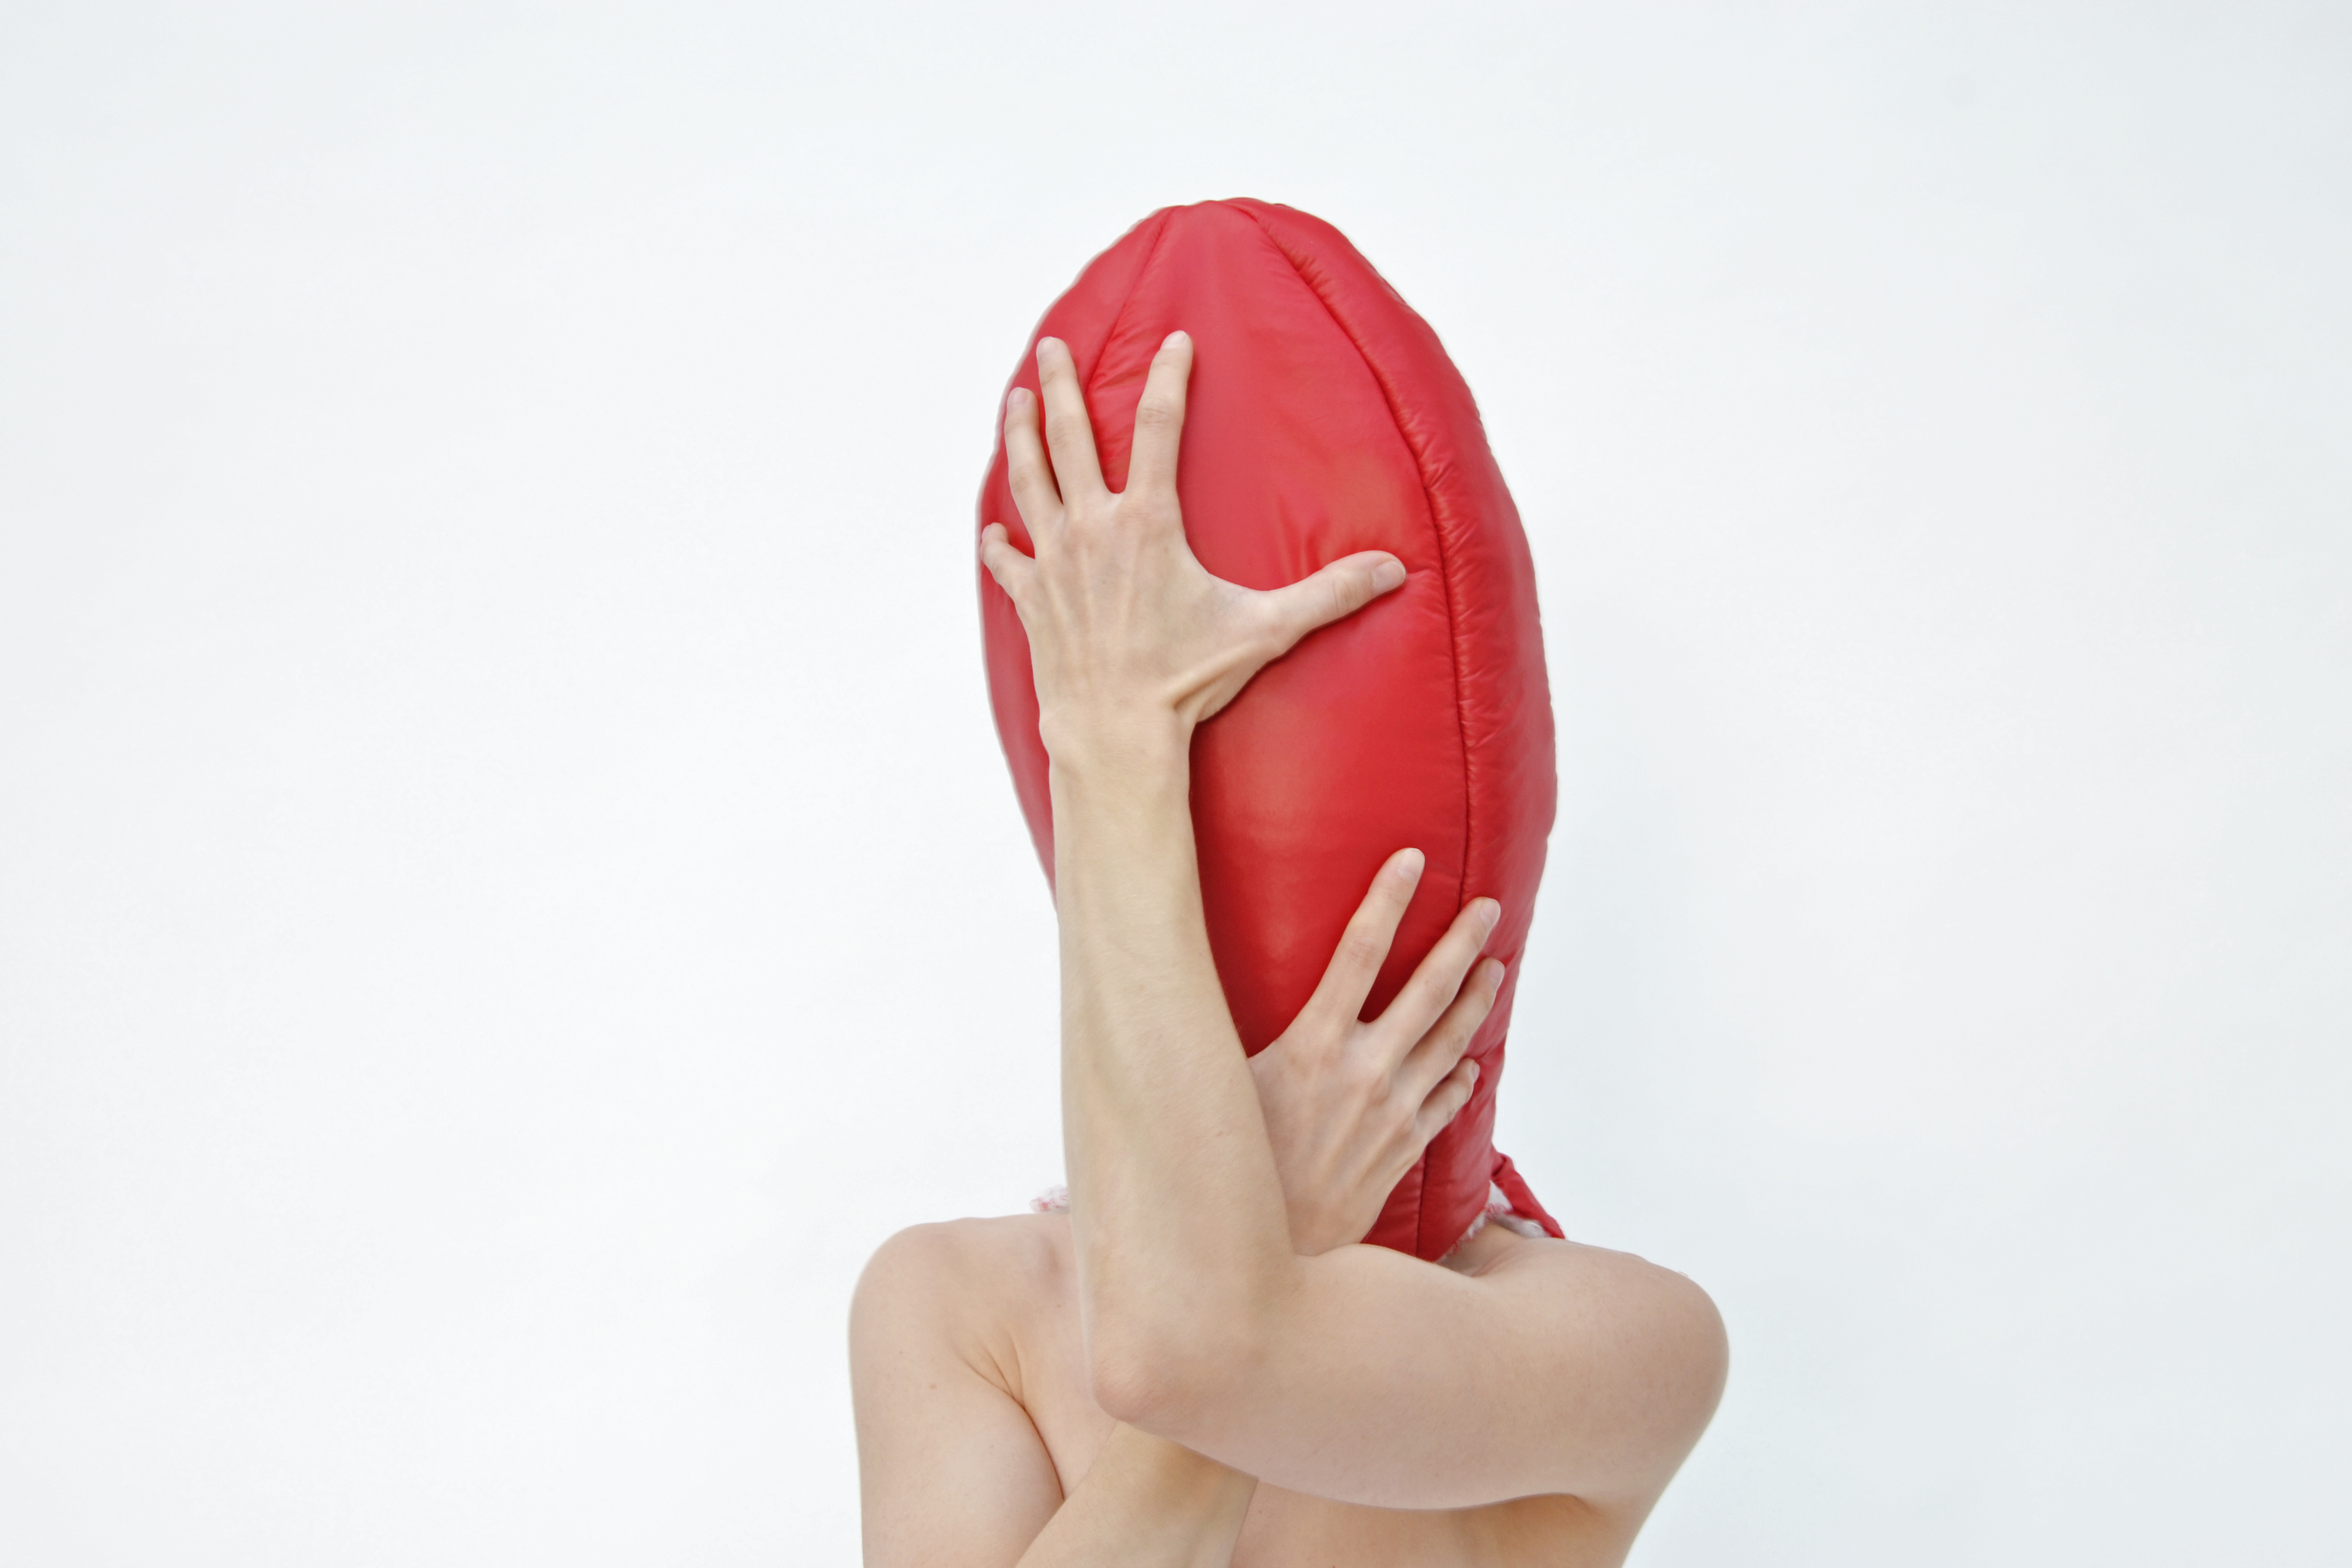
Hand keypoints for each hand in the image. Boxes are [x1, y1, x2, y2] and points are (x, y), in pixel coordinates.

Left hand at [980, 332, 1405, 764]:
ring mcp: (1054, 561)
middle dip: (1061, 384)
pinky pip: (1006, 560)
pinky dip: (998, 543)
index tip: (1175, 340)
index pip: (1159, 425)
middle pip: (1070, 435)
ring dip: (1020, 435)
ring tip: (1015, 400)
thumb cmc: (1187, 681)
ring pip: (1028, 480)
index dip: (1169, 375)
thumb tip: (1395, 571)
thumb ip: (1329, 595)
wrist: (1115, 731)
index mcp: (1148, 521)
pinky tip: (991, 529)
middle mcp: (1093, 528)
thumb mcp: (1265, 630)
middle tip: (1053, 345)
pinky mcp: (1031, 599)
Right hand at [1249, 850, 1504, 1254]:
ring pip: (1450, 1043)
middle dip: (1460, 942)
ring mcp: (1391, 1113)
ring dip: (1476, 1000)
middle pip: (1427, 991)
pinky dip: (1461, 1077)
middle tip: (1488, 905)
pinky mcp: (1401, 1152)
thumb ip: (1222, 1034)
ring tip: (1498, 965)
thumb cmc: (1225, 1166)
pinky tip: (1471, 1063)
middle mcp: (1362, 1073)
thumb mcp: (1218, 1086)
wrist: (1266, 1260)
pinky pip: (1444, 1104)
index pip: (1359, 951)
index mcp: (1312, 1046)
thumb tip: (1182, 983)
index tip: (1412, 858)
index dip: (1388, 899)